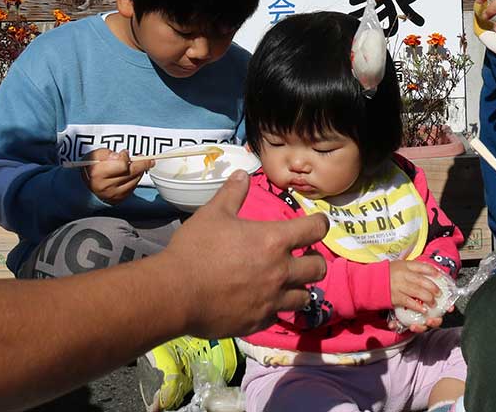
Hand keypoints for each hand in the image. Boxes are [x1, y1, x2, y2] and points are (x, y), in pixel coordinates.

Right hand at [81, 149, 152, 204]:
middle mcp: (106, 186)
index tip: (124, 152)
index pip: (122, 165)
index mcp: (98, 173)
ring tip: (136, 165)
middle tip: (149, 159)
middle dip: (143, 163)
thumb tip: (119, 156)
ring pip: (135, 179)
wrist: (87, 183)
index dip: (125, 157)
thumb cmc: (93, 166)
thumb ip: (107, 154)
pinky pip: (133, 187)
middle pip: (132, 172)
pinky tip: (131, 174)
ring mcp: (113, 194)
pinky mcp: (119, 198)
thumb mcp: (96, 155)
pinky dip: (135, 179)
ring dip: (139, 171)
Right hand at [156, 171, 328, 337]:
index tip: (317, 224)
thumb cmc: (195, 249)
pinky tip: (263, 303)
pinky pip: (278, 316)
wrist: (174, 293)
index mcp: (274, 241)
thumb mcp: (213, 214)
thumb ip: (232, 193)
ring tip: (288, 284)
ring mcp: (272, 300)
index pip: (316, 229)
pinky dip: (275, 309)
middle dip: (314, 261)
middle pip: (319, 268)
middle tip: (302, 257)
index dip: (320, 224)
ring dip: (299, 288)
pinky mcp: (258, 322)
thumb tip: (242, 174)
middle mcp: (280, 271)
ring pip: (304, 297)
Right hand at [389, 260, 447, 327]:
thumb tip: (425, 271)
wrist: (368, 282)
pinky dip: (418, 306)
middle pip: (423, 281)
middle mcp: (403, 274)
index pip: (423, 266)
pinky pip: (410, 302)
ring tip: (433, 303)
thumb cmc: (385, 274)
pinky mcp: (395, 297)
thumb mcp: (397, 265)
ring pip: (418, 292)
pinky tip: (424, 310)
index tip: (439, 276)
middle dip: (433, 288)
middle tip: (439, 293)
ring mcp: (399, 286)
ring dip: (428, 298)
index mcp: (405, 265)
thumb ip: (410, 268)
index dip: (433, 271)